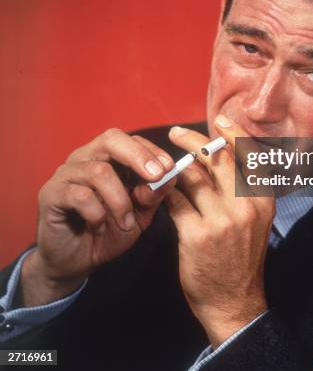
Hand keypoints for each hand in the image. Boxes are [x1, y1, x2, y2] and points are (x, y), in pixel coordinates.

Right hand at [21, 128, 174, 305]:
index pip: (130, 140)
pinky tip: (97, 228)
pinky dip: (96, 213)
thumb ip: (152, 196)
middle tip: (156, 176)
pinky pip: (79, 194)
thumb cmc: (107, 233)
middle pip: (111, 139)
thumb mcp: (138, 216)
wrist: (74, 262)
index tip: (169, 169)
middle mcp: (85, 158)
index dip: (151, 151)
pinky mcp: (51, 193)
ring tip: (126, 224)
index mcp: (107, 158)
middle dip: (138, 156)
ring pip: (99, 170)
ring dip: (119, 200)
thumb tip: (170, 176)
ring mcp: (66, 173)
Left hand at [165, 116, 274, 346]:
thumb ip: (242, 189)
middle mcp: (246, 206)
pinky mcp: (197, 235)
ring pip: (193, 177)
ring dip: (175, 165)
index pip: (250, 154)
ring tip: (162, 162)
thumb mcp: (255, 221)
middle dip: (194, 140)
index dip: (233, 132)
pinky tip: (158, 190)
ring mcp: (222, 220)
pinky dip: (165, 192)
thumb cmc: (241, 257)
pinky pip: (175, 201)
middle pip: (218, 158)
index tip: (219, 120)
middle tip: (176, 133)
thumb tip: (219, 155)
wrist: (234, 303)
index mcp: (263, 199)